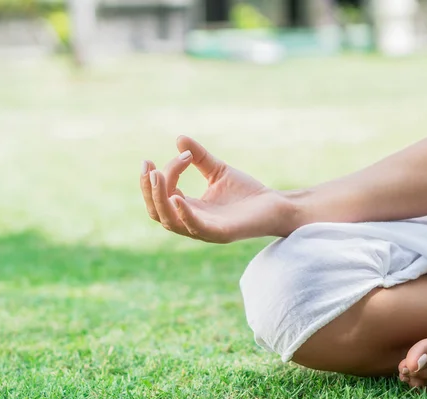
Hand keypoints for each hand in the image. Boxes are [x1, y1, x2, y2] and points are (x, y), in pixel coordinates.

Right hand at [140, 136, 296, 242]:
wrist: (277, 205)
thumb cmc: (247, 192)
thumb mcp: (218, 170)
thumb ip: (199, 158)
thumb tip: (179, 138)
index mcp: (190, 209)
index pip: (164, 194)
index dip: (166, 172)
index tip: (184, 154)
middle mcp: (192, 222)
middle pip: (157, 211)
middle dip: (149, 188)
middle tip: (149, 166)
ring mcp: (206, 230)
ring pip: (170, 221)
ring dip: (159, 198)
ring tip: (157, 175)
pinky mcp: (222, 233)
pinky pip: (195, 227)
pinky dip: (183, 214)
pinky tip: (177, 197)